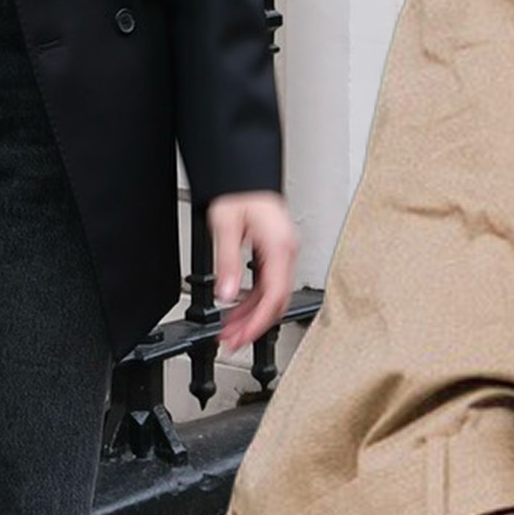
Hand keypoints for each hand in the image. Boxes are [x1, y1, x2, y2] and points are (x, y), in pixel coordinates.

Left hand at [204, 191, 302, 353]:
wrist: (245, 173)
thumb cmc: (239, 192)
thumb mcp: (226, 227)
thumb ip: (227, 263)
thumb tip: (227, 295)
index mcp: (280, 247)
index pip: (274, 296)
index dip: (257, 322)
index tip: (241, 337)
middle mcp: (287, 252)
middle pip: (276, 300)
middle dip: (254, 325)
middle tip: (232, 341)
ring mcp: (284, 253)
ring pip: (273, 294)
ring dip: (253, 315)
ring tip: (231, 330)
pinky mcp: (277, 252)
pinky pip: (269, 283)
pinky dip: (254, 300)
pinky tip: (238, 309)